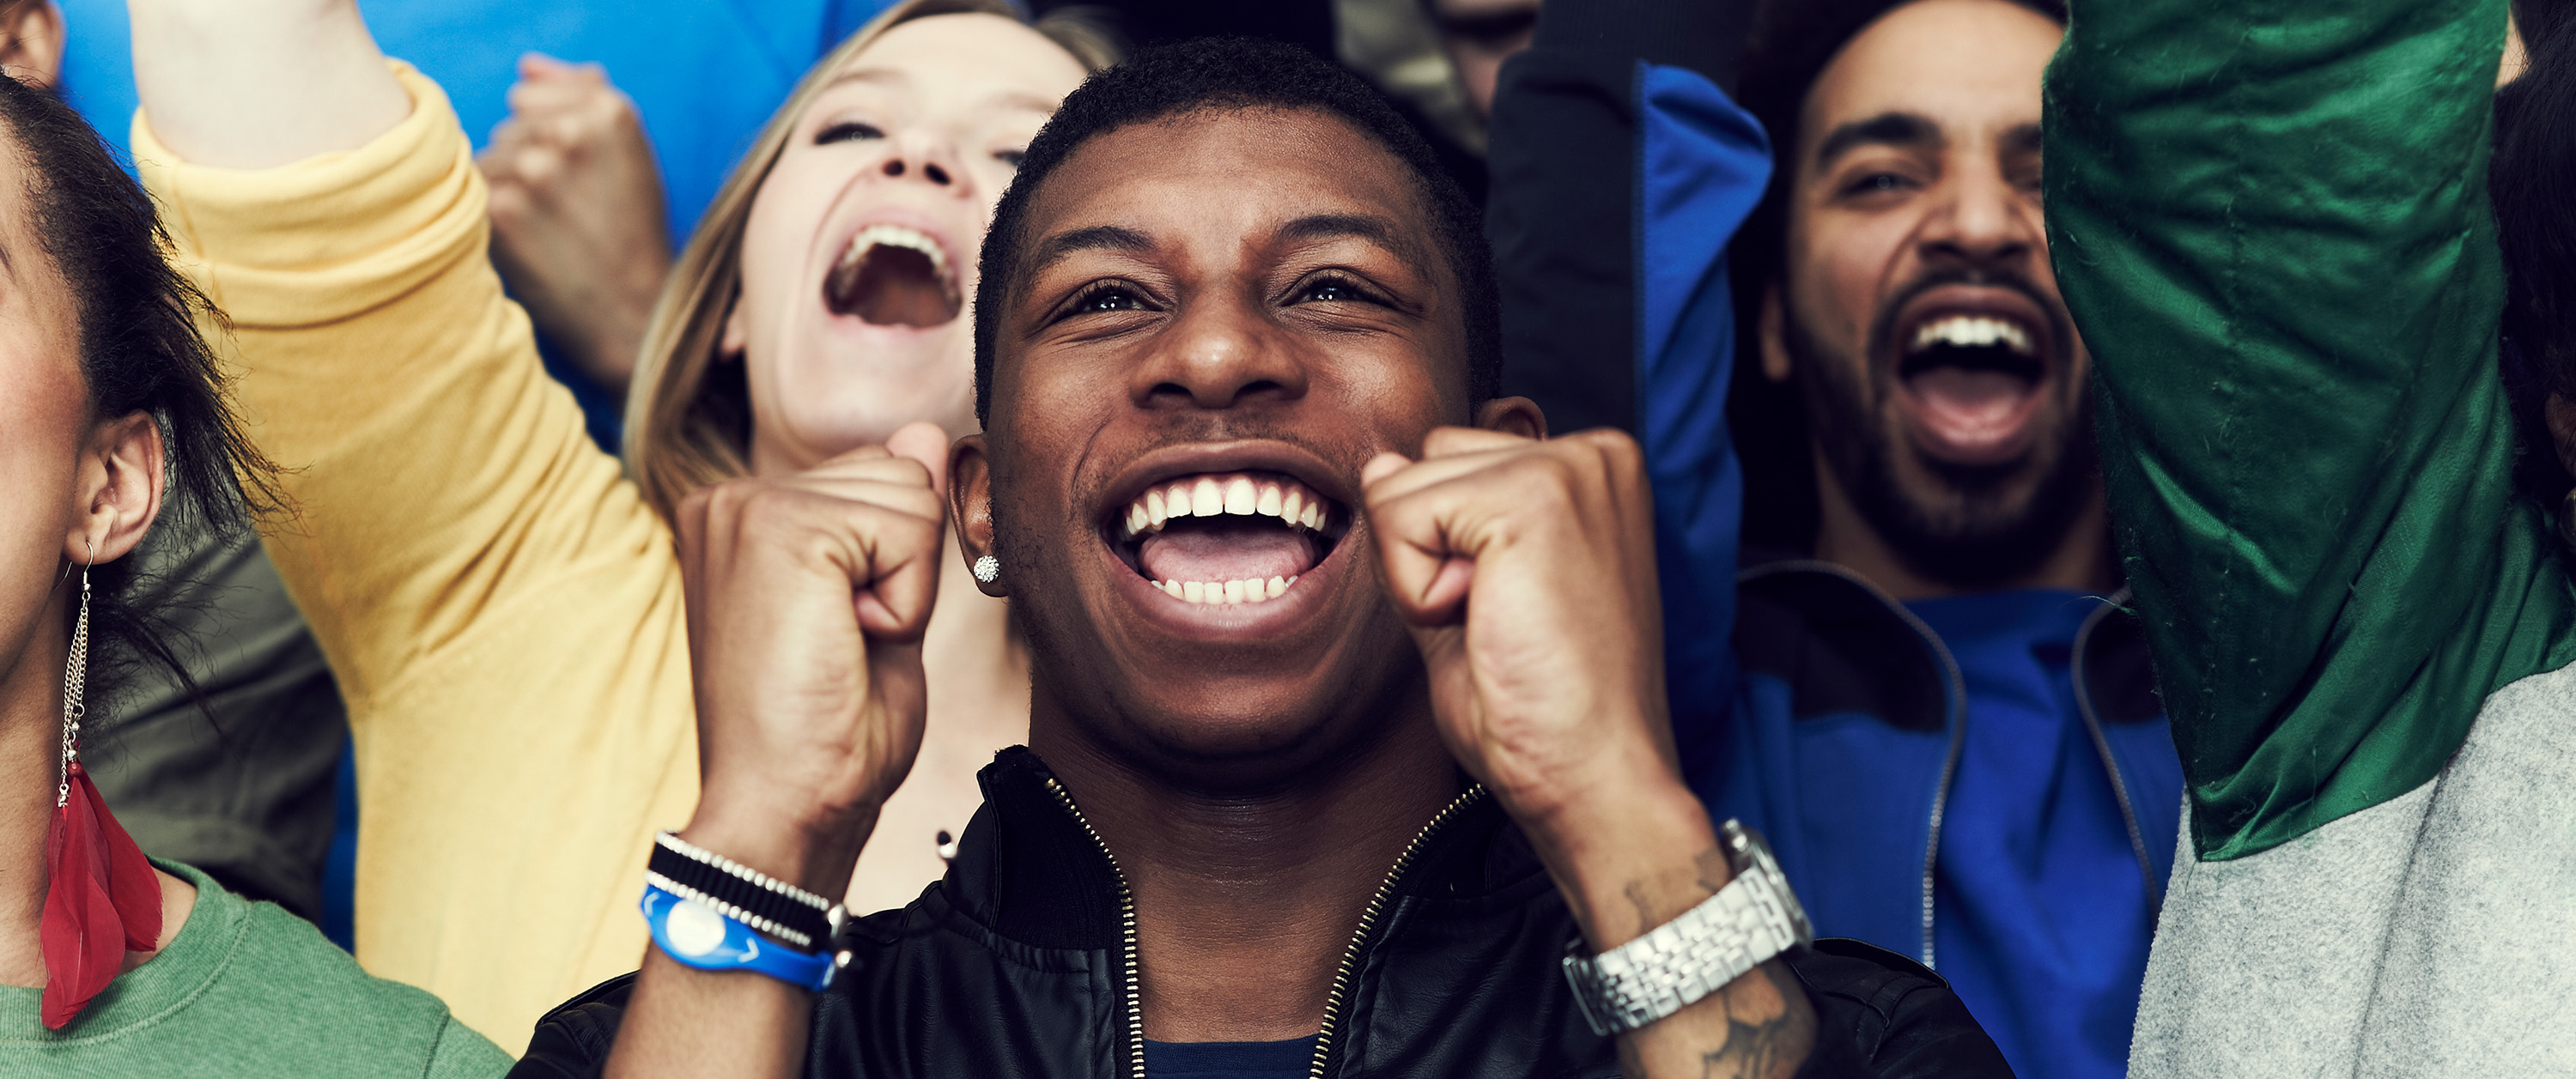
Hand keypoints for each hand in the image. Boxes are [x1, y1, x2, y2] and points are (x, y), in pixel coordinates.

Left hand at [479, 54, 671, 391]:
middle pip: (505, 127)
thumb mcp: (630, 157)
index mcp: (610, 111)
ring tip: (548, 230)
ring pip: (487, 158)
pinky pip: (472, 191)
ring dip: (506, 191)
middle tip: (566, 212)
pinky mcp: (503, 207)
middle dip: (525, 163)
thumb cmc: (631, 236)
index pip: (529, 93)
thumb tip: (527, 67)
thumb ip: (584, 99)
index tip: (574, 174)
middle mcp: (572, 131)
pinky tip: (527, 243)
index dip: (543, 135)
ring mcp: (535, 168)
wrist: (633, 315)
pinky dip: (491, 218)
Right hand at [672, 423, 950, 893]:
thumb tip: (923, 433)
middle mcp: (731, 497)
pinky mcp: (780, 529)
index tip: (842, 631)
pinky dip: (903, 600)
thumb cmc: (827, 727)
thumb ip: (897, 520)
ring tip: (839, 644)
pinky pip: (908, 531)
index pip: (879, 474)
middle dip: (903, 568)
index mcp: (743, 514)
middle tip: (843, 642)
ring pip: (911, 496)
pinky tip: (847, 642)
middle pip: (899, 474)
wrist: (787, 804)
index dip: (896, 563)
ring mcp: (748, 506)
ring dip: (903, 586)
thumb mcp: (880, 603)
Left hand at [1360, 426, 1675, 831]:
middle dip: (1431, 554)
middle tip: (1505, 623)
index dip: (1447, 551)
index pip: (1451, 462)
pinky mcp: (1532, 496)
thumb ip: (1431, 528)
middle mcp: (1590, 454)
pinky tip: (1486, 623)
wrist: (1593, 776)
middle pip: (1423, 464)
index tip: (1516, 614)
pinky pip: (1399, 517)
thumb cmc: (1546, 709)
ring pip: (1401, 489)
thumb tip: (1382, 465)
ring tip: (1500, 625)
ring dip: (1422, 575)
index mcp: (1589, 472)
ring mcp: (1567, 467)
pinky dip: (1417, 590)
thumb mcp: (1471, 596)